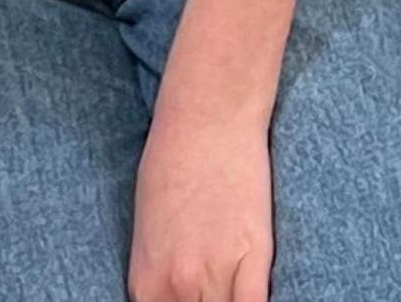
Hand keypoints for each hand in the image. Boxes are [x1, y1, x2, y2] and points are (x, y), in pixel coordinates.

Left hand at [130, 105, 273, 301]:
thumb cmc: (172, 162)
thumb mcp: (147, 231)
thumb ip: (161, 275)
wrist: (207, 117)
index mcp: (146, 283)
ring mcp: (216, 273)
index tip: (192, 299)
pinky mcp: (255, 255)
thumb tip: (177, 297)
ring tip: (232, 288)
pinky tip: (254, 293)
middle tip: (213, 292)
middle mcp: (177, 287)